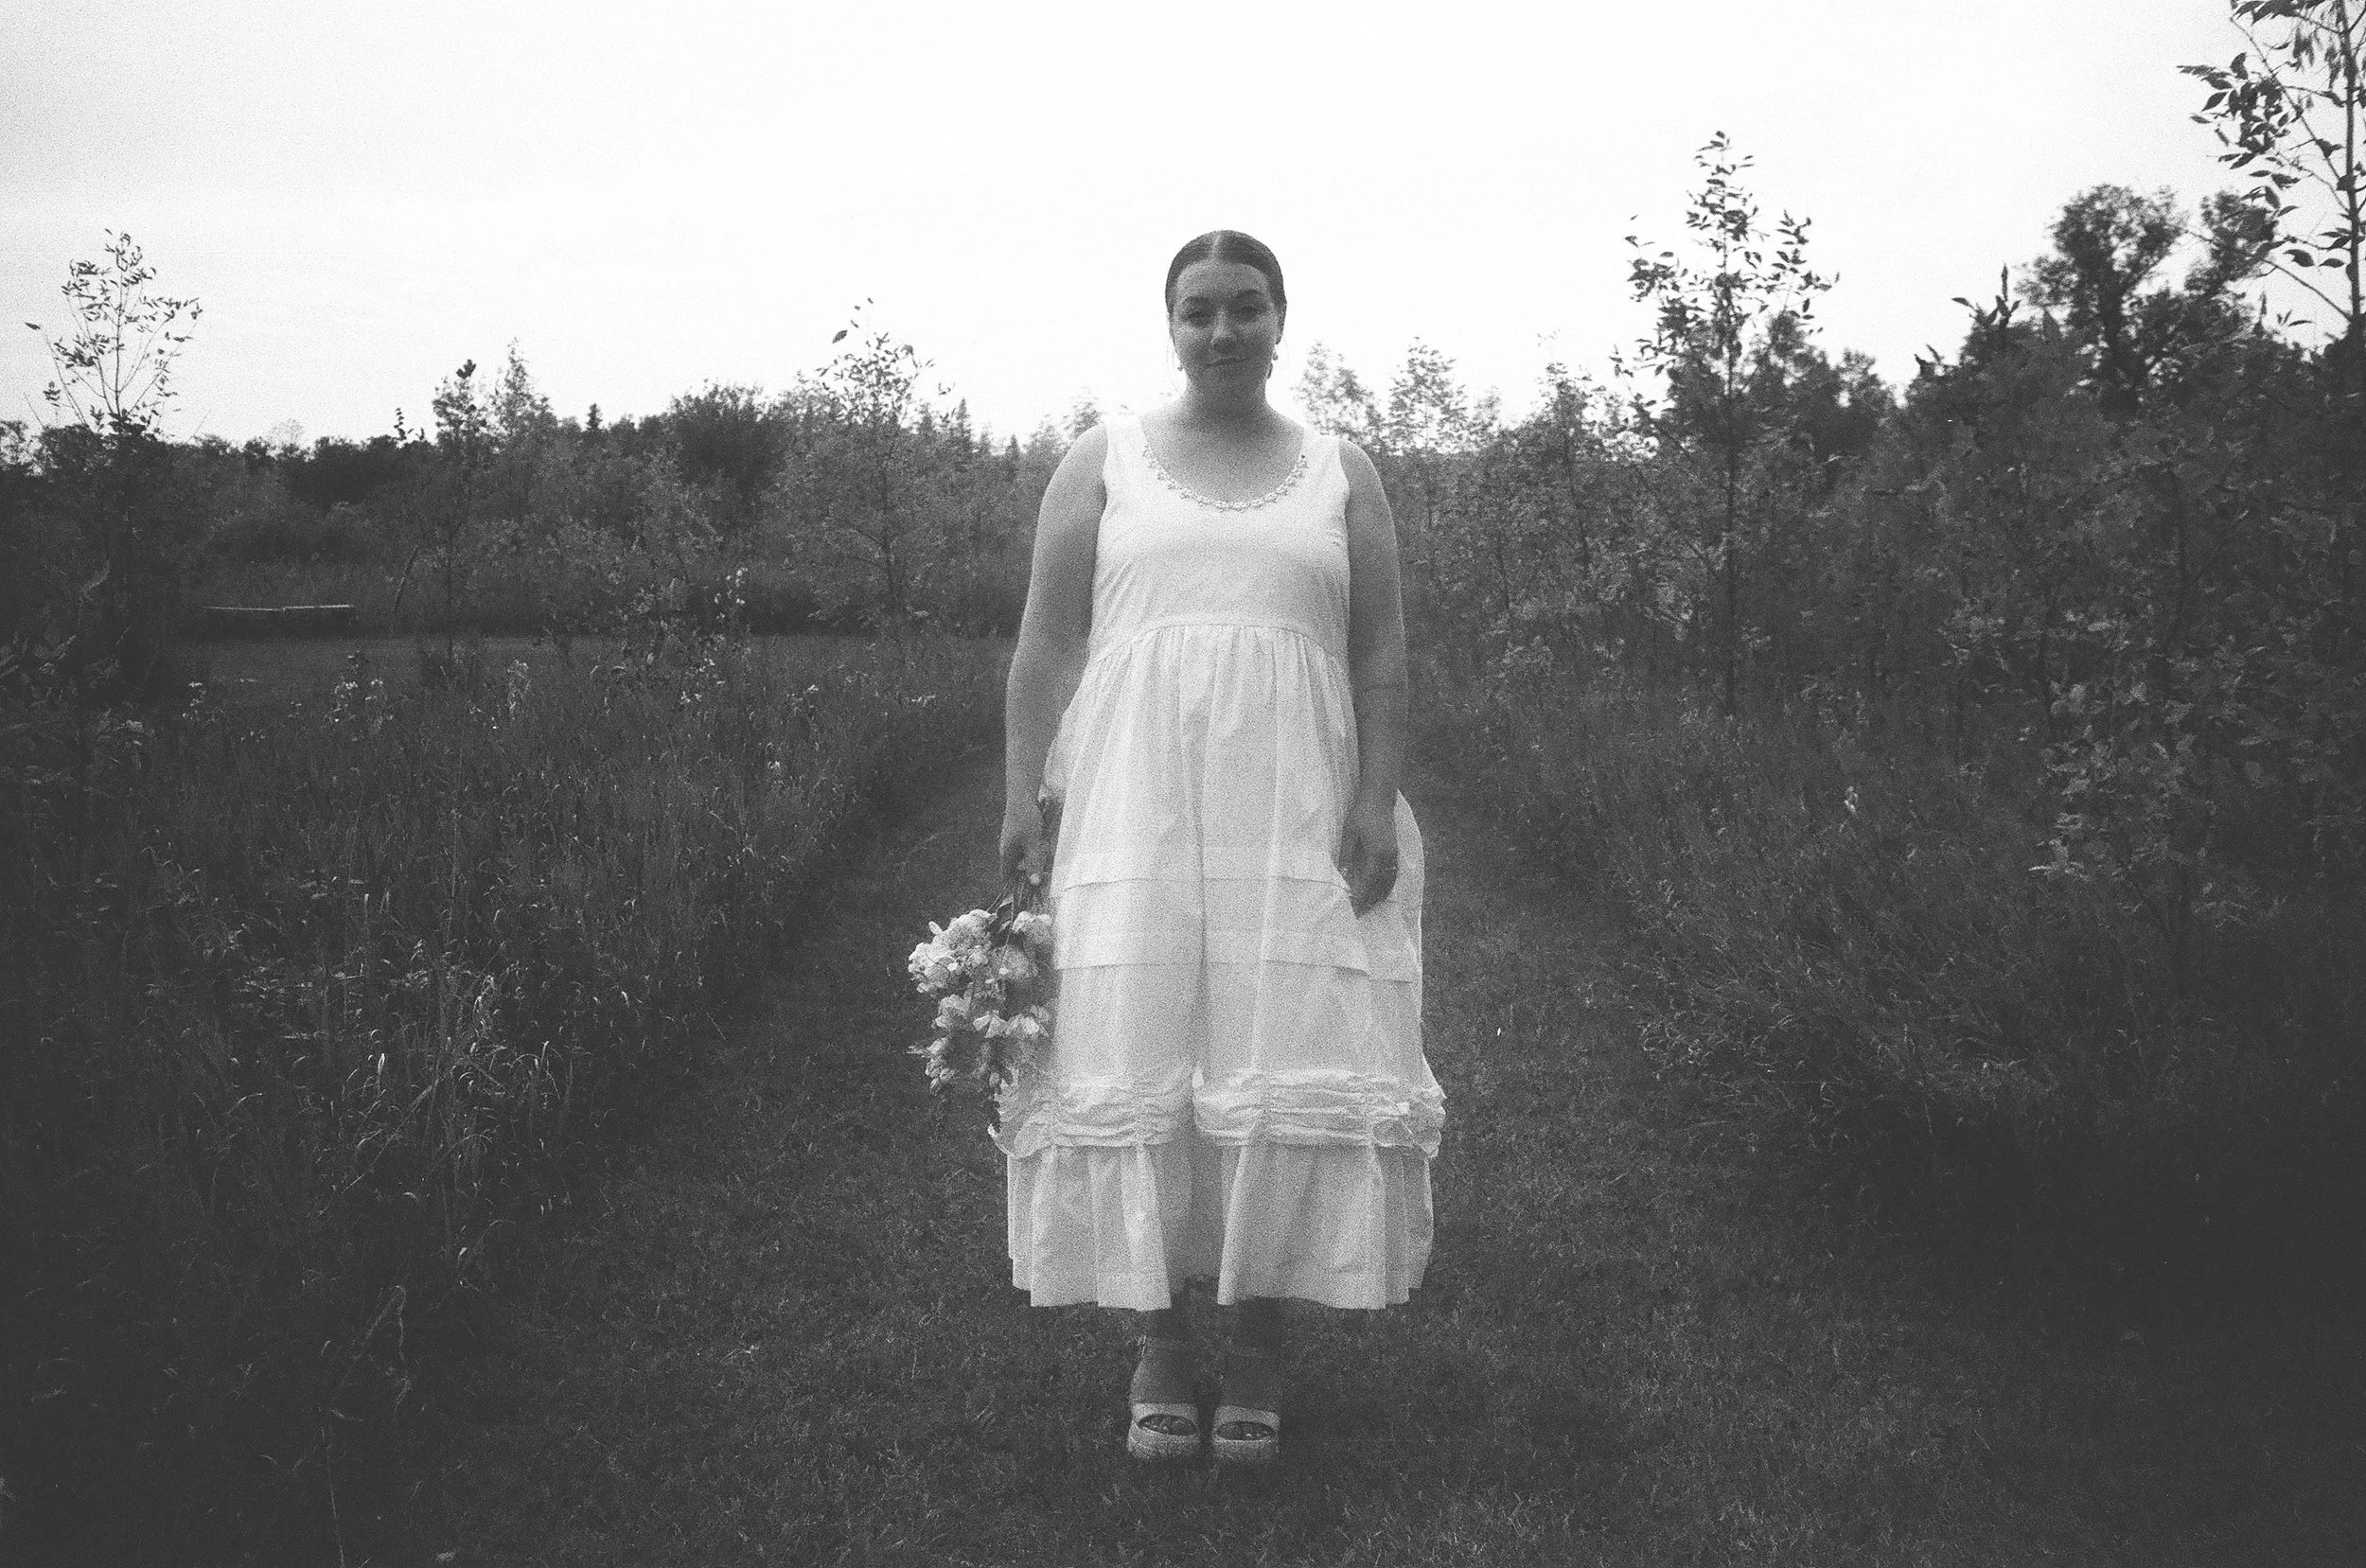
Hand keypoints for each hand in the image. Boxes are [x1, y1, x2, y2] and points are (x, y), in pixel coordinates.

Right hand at [1000, 797, 1053, 894]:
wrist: (1023, 796)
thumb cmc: (1026, 819)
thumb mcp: (1033, 842)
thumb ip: (1033, 862)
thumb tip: (1034, 884)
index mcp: (1007, 854)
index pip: (1007, 878)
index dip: (1014, 890)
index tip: (1024, 900)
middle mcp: (1009, 851)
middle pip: (1017, 870)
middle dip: (1028, 878)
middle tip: (1041, 886)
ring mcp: (1014, 843)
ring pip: (1024, 860)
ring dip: (1034, 865)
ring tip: (1046, 870)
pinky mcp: (1021, 836)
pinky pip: (1028, 851)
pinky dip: (1036, 855)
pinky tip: (1045, 852)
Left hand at [1334, 795, 1399, 916]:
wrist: (1380, 798)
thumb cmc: (1362, 813)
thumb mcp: (1349, 833)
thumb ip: (1346, 856)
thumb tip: (1341, 876)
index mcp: (1377, 853)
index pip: (1368, 882)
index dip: (1360, 897)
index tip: (1352, 909)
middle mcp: (1389, 857)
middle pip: (1380, 886)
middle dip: (1369, 902)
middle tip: (1359, 914)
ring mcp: (1394, 855)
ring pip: (1389, 883)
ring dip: (1379, 896)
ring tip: (1368, 908)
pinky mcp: (1395, 851)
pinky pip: (1393, 876)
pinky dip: (1386, 887)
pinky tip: (1379, 893)